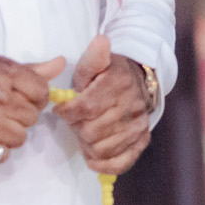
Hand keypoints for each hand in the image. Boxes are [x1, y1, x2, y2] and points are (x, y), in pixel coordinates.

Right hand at [0, 54, 64, 159]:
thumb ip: (28, 69)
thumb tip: (60, 65)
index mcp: (3, 74)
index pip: (42, 92)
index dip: (36, 98)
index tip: (22, 99)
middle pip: (32, 117)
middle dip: (20, 116)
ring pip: (21, 137)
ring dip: (8, 134)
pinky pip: (4, 153)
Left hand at [55, 36, 154, 175]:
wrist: (139, 83)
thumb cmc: (108, 76)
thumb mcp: (95, 64)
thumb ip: (94, 57)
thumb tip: (100, 41)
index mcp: (119, 84)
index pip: (85, 108)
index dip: (68, 113)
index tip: (62, 110)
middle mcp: (133, 106)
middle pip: (91, 131)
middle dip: (77, 128)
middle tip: (77, 121)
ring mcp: (139, 126)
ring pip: (103, 148)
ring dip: (88, 145)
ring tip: (86, 133)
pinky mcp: (142, 141)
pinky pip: (121, 162)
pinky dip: (103, 164)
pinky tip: (93, 155)